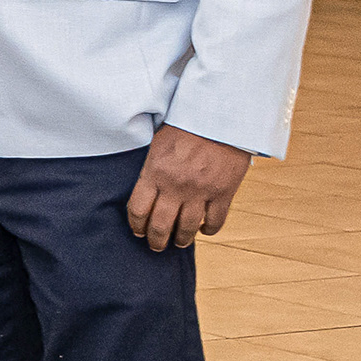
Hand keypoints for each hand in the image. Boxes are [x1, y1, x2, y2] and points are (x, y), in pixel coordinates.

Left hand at [126, 124, 251, 251]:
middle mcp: (175, 186)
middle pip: (160, 225)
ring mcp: (201, 191)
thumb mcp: (158, 143)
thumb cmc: (186, 125)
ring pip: (187, 228)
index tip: (138, 231)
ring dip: (181, 240)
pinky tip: (204, 230)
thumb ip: (151, 168)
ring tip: (179, 243)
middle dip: (156, 240)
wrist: (222, 115)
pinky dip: (209, 230)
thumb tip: (144, 190)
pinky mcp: (224, 192)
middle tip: (156, 245)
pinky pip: (215, 221)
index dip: (136, 225)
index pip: (138, 210)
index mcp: (155, 172)